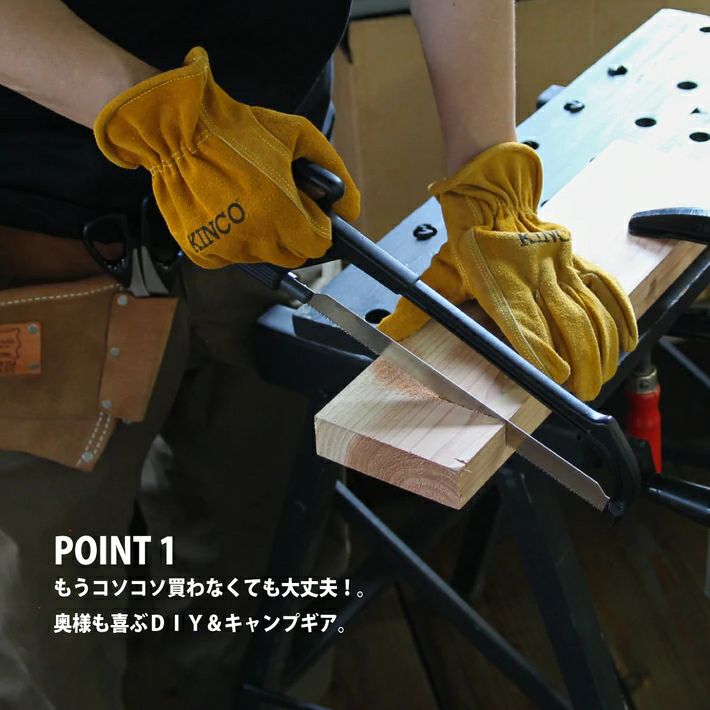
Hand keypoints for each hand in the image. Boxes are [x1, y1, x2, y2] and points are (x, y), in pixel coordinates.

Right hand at [93, 47, 359, 268]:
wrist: (177, 129)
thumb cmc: (240, 129)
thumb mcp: (298, 135)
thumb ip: (334, 171)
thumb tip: (352, 210)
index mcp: (281, 213)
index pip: (319, 245)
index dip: (317, 225)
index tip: (307, 209)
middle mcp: (255, 238)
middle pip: (293, 256)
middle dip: (293, 234)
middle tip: (277, 203)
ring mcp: (226, 248)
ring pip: (263, 257)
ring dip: (263, 236)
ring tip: (245, 199)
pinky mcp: (202, 252)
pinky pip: (231, 256)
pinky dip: (233, 240)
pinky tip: (224, 208)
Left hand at [379, 142, 637, 400]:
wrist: (491, 192)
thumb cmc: (466, 238)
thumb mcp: (440, 274)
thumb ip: (419, 307)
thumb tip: (387, 332)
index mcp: (500, 286)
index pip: (526, 326)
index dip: (543, 354)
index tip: (555, 379)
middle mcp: (534, 277)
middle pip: (568, 325)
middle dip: (581, 362)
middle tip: (585, 390)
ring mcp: (558, 265)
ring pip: (590, 309)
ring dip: (602, 346)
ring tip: (605, 374)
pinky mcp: (574, 256)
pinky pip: (603, 285)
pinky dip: (618, 312)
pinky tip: (627, 338)